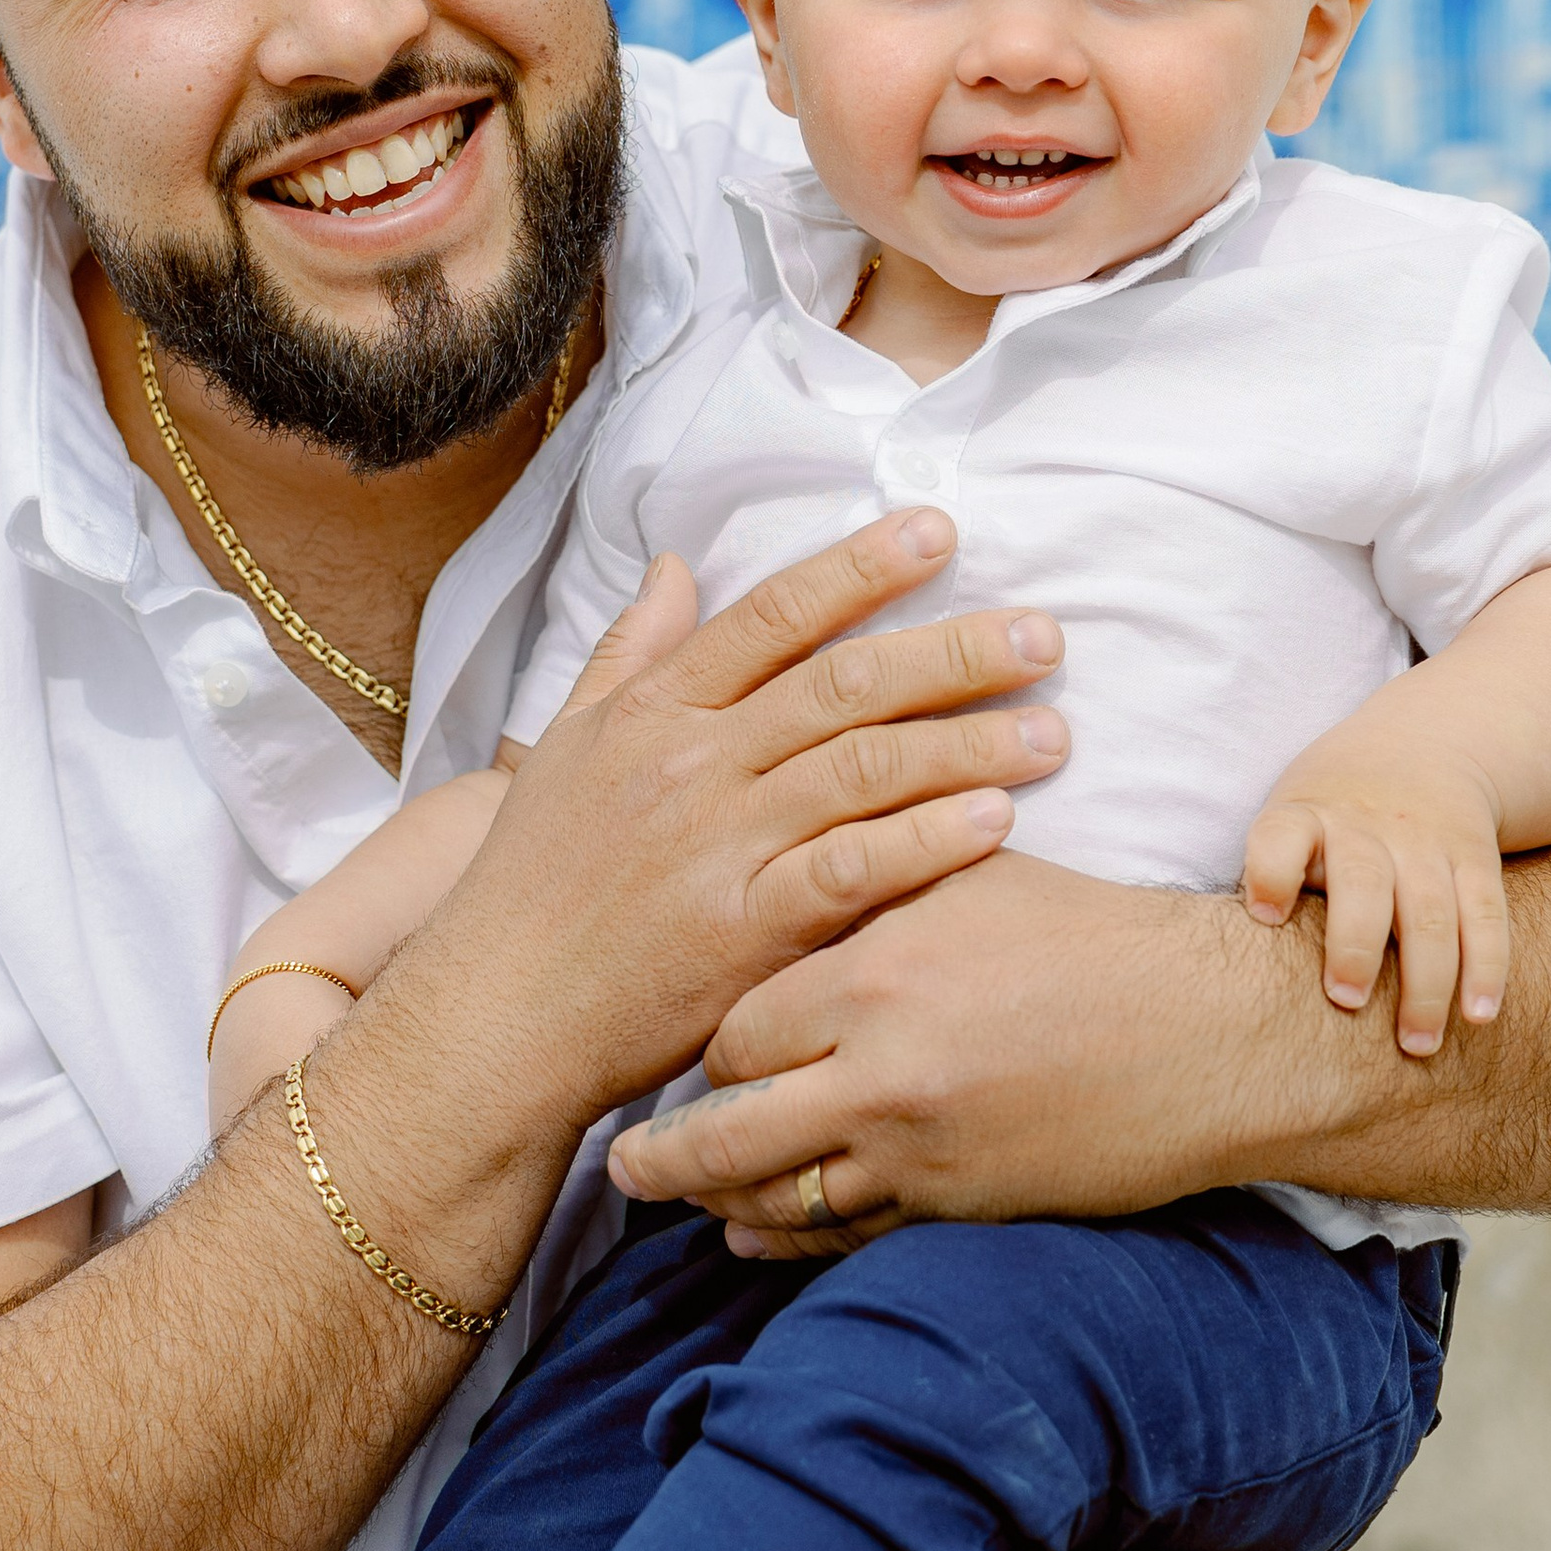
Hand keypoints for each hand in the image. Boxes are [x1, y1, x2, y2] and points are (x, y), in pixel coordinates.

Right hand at [420, 515, 1070, 1131]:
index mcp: (654, 711)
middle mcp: (691, 762)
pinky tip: (997, 821)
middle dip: (953, 651)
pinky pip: (852, 870)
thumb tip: (676, 564)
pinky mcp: (742, 931)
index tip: (940, 532)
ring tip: (1054, 729)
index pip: (773, 616)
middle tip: (1044, 635)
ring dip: (968, 743)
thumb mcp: (566, 749)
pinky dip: (927, 841)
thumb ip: (629, 652)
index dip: (860, 568)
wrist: (496, 1018)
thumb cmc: (530, 887)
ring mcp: (718, 845)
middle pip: (843, 683)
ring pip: (863, 768)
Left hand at [606, 851, 1273, 1251]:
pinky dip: (787, 1238)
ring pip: (778, 1193)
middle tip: (622, 1155)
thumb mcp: (974, 875)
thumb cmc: (1091, 936)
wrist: (1208, 1035)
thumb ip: (873, 871)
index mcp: (875, 972)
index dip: (703, 1038)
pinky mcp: (959, 1203)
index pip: (739, 1023)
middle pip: (731, 1121)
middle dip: (668, 1146)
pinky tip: (752, 1233)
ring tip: (669, 1199)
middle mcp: (881, 1068)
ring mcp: (918, 1148)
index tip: (680, 1039)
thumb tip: (789, 842)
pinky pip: (845, 1234)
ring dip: (715, 1202)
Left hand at [1243, 741, 1510, 1058]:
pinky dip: (1486, 968)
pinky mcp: (1475, 860)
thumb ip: (1270, 877)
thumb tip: (1233, 970)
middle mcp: (1367, 826)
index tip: (1263, 916)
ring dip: (1427, 982)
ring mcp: (1426, 843)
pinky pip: (1486, 916)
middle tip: (1347, 1002)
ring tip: (1415, 1043)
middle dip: (1355, 945)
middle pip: (1363, 883)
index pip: (1281, 837)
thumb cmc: (1329, 812)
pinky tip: (1479, 1016)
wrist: (1422, 746)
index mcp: (1306, 816)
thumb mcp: (1291, 815)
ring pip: (1431, 912)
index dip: (1271, 872)